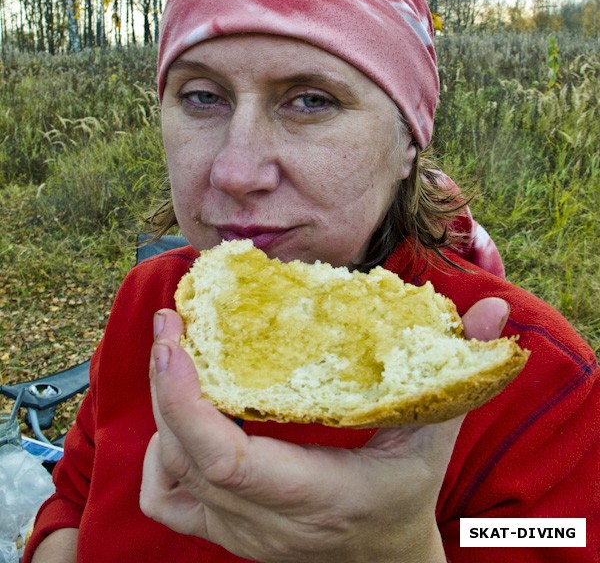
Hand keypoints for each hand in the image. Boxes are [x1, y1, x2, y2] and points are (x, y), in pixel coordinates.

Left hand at [140, 298, 508, 562]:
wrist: (382, 561)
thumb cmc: (407, 493)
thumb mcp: (435, 434)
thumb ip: (457, 374)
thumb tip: (491, 312)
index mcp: (318, 494)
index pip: (229, 459)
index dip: (189, 399)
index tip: (178, 340)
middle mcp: (267, 521)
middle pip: (187, 456)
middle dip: (166, 381)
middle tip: (172, 317)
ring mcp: (238, 532)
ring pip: (170, 473)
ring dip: (163, 407)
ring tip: (176, 350)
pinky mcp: (222, 531)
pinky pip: (165, 499)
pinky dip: (161, 454)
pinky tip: (181, 418)